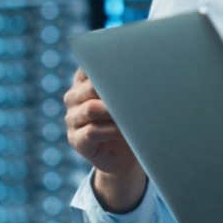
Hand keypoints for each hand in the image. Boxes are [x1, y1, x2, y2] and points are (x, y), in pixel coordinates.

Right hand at [63, 68, 146, 211]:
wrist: (124, 157)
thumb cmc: (131, 121)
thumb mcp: (130, 100)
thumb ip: (131, 85)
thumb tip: (150, 70)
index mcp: (85, 82)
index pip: (90, 65)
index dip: (108, 66)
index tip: (130, 66)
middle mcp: (74, 98)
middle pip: (91, 87)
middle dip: (115, 89)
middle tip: (138, 91)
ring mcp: (72, 119)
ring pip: (91, 108)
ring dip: (114, 111)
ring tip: (134, 113)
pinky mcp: (76, 140)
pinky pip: (92, 131)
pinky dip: (112, 130)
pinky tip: (127, 132)